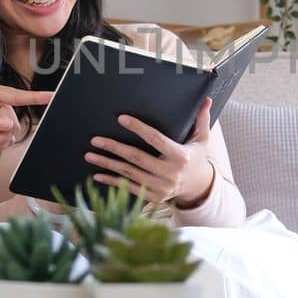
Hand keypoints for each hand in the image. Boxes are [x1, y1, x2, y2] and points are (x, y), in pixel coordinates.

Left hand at [85, 98, 216, 207]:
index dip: (138, 128)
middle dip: (114, 148)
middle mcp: (169, 173)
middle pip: (137, 158)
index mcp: (181, 156)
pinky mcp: (152, 197)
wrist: (198, 187)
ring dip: (107, 164)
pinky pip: (128, 187)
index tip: (121, 118)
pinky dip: (112, 181)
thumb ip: (202, 120)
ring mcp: (160, 187)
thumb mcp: (202, 140)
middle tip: (95, 139)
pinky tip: (97, 174)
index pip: (156, 139)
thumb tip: (207, 99)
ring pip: (129, 173)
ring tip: (90, 155)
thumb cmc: (196, 158)